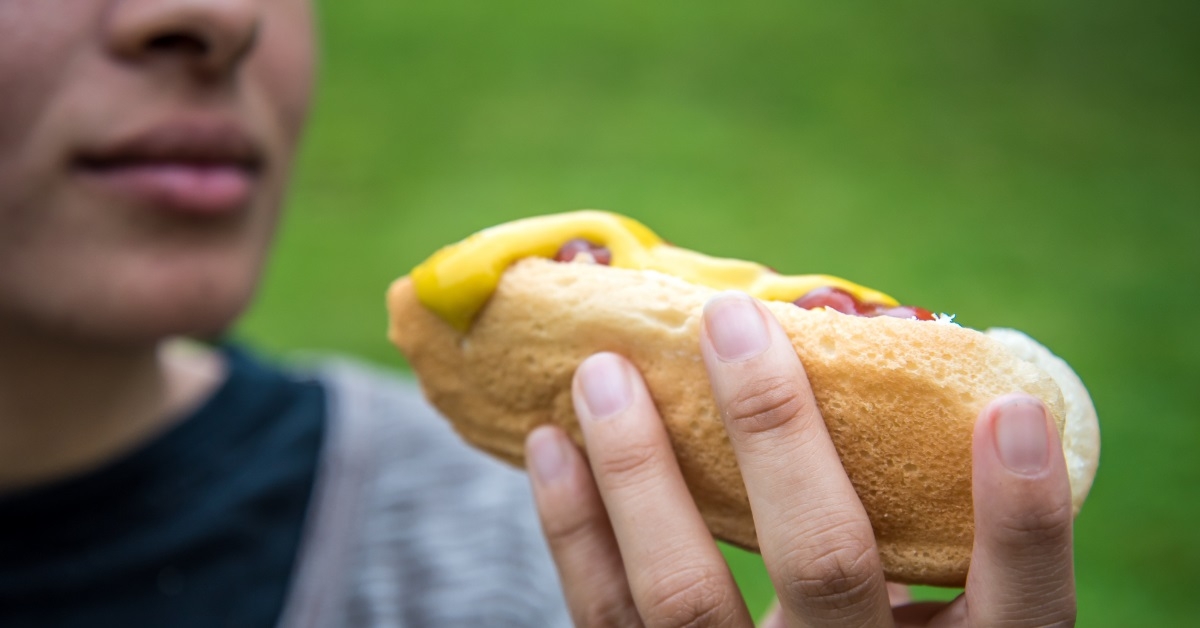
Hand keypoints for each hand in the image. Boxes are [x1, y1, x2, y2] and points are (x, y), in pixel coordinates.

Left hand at [524, 292, 1076, 626]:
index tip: (1009, 412)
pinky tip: (553, 446)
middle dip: (774, 430)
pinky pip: (609, 619)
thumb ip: (920, 517)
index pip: (1025, 605)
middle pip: (825, 563)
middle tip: (727, 319)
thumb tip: (861, 351)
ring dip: (639, 470)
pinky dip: (574, 528)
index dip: (1024, 515)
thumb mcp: (931, 598)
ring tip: (603, 371)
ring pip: (684, 596)